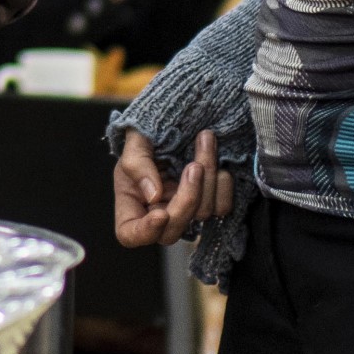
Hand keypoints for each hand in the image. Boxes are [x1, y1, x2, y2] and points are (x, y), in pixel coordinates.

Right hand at [113, 129, 232, 247]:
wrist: (178, 119)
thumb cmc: (149, 131)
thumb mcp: (135, 142)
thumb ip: (137, 164)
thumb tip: (153, 195)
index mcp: (131, 204)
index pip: (130, 234)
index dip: (145, 232)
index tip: (161, 214)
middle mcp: (158, 214)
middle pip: (171, 233)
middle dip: (187, 200)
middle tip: (194, 166)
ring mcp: (185, 211)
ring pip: (201, 215)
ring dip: (208, 180)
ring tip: (205, 142)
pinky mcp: (208, 203)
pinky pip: (222, 207)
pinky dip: (223, 184)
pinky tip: (218, 160)